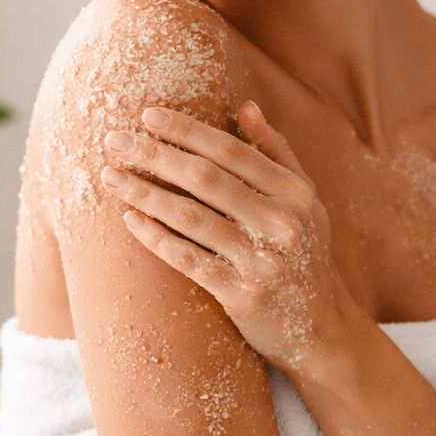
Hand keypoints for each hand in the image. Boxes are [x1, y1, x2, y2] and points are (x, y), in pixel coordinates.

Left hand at [100, 102, 355, 374]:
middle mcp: (281, 223)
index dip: (187, 130)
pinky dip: (156, 239)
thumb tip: (244, 107)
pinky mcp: (243, 297)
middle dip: (155, 155)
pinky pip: (189, 260)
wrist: (323, 329)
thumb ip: (276, 153)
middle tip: (114, 141)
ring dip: (145, 194)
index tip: (148, 116)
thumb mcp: (304, 201)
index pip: (231, 150)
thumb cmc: (304, 254)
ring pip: (191, 217)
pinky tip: (130, 221)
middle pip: (205, 178)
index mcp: (294, 193)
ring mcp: (262, 261)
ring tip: (112, 177)